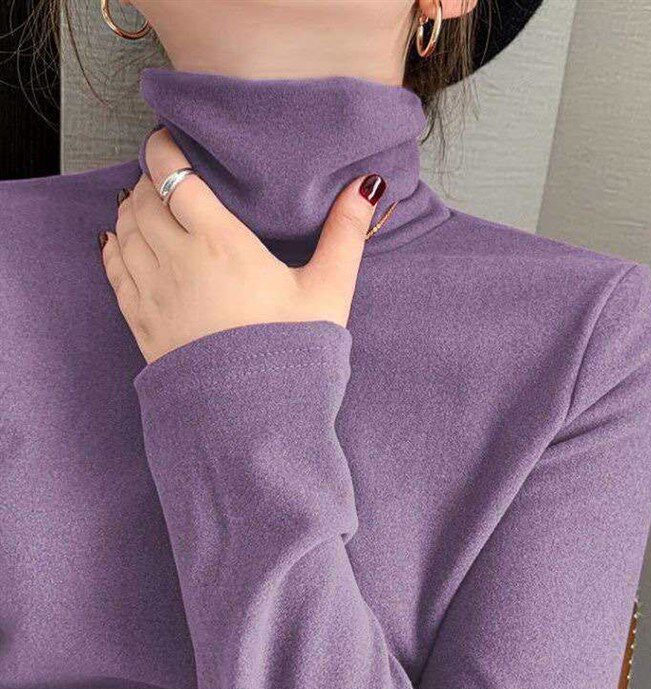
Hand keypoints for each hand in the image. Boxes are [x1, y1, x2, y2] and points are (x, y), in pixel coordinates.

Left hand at [99, 129, 385, 363]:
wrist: (255, 420)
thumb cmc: (294, 353)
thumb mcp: (329, 292)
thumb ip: (346, 234)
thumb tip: (368, 186)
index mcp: (221, 243)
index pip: (175, 175)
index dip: (166, 149)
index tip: (171, 140)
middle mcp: (177, 260)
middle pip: (144, 198)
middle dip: (152, 178)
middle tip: (170, 174)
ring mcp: (154, 293)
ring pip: (124, 229)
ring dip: (132, 208)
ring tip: (150, 202)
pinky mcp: (142, 322)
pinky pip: (114, 269)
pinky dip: (114, 245)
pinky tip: (121, 240)